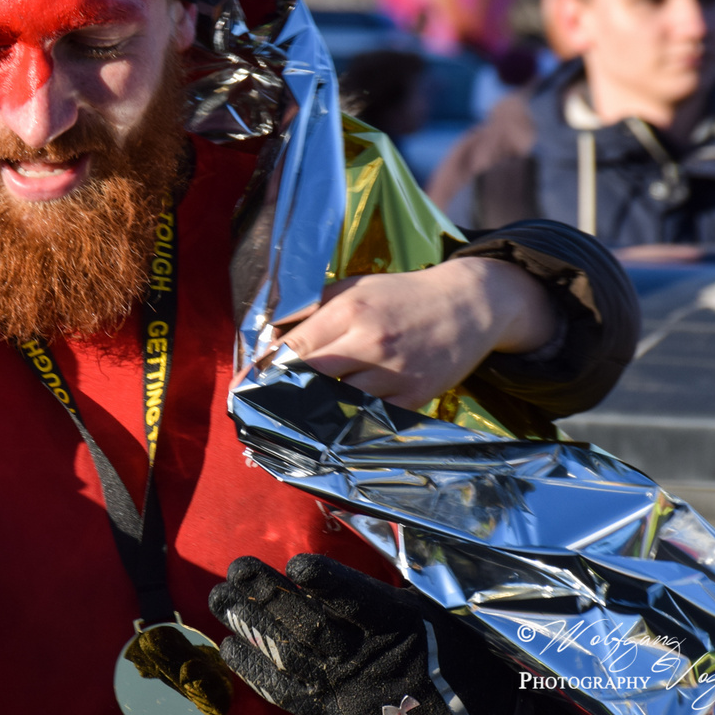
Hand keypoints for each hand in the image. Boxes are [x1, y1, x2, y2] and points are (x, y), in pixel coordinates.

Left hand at [210, 555, 520, 714]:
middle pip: (312, 627)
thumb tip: (332, 563)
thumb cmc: (452, 659)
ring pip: (291, 655)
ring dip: (250, 625)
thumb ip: (381, 592)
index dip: (329, 584)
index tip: (298, 563)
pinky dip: (255, 670)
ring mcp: (347, 691)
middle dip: (270, 596)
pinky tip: (229, 645)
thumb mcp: (431, 613)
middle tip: (236, 567)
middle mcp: (369, 660)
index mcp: (401, 627)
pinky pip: (287, 693)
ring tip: (219, 596)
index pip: (361, 603)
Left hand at [279, 258, 555, 408]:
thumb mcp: (354, 287)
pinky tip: (334, 428)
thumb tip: (269, 338)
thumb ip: (312, 309)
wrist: (469, 304)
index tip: (246, 386)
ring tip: (293, 422)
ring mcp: (395, 373)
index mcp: (350, 310)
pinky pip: (373, 419)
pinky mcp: (416, 395)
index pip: (295, 348)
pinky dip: (351, 423)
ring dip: (315, 414)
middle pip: (311, 380)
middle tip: (261, 409)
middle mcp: (371, 342)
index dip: (266, 371)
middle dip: (283, 396)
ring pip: (340, 405)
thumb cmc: (401, 296)